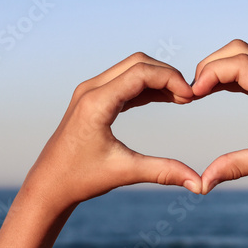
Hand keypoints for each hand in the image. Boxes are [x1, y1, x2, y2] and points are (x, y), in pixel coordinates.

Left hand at [29, 52, 201, 204]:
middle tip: (189, 97)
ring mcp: (90, 92)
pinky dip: (145, 87)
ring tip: (181, 98)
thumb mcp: (124, 172)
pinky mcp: (92, 98)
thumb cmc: (80, 178)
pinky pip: (124, 82)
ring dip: (157, 79)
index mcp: (96, 102)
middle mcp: (91, 90)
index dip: (171, 79)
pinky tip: (164, 99)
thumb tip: (198, 184)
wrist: (49, 184)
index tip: (191, 97)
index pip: (141, 73)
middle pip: (138, 63)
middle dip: (166, 75)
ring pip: (131, 69)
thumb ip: (163, 172)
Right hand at [192, 39, 247, 247]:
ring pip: (245, 54)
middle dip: (211, 65)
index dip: (212, 73)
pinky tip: (216, 90)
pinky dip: (230, 72)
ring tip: (201, 90)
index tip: (194, 94)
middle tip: (194, 91)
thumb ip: (234, 167)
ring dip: (219, 66)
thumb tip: (202, 183)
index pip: (241, 65)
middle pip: (239, 51)